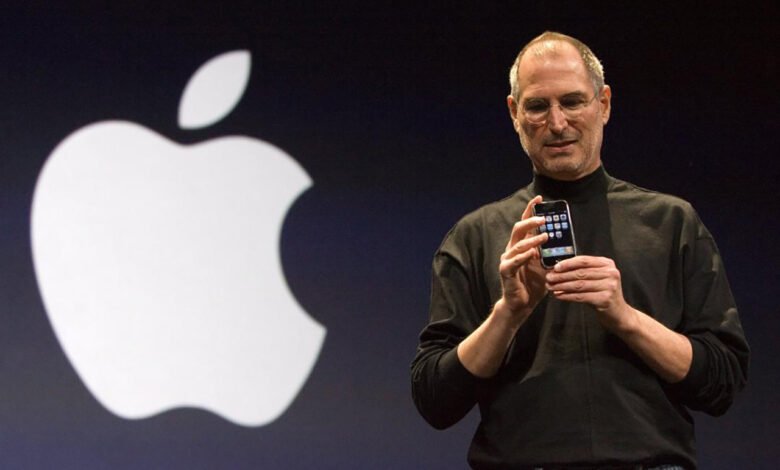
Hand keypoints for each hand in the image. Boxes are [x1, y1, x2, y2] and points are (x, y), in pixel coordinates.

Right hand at [496, 196, 548, 319]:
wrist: (522, 304)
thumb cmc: (533, 284)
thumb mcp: (546, 266)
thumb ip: (551, 253)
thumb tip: (565, 241)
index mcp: (521, 246)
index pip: (525, 224)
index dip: (530, 210)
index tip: (539, 198)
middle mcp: (512, 250)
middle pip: (518, 230)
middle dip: (531, 222)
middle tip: (544, 219)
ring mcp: (507, 260)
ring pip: (518, 244)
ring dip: (532, 240)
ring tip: (546, 236)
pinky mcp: (505, 271)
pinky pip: (513, 261)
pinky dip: (523, 256)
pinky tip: (532, 254)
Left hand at [544, 256, 635, 332]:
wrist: (619, 314)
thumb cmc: (603, 294)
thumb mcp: (596, 279)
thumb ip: (582, 272)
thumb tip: (558, 270)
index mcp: (607, 264)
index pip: (584, 261)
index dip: (568, 263)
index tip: (555, 267)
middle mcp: (610, 273)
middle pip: (580, 273)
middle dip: (562, 276)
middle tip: (548, 278)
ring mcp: (609, 286)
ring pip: (579, 285)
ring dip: (562, 286)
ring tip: (550, 287)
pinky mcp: (605, 299)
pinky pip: (581, 296)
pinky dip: (567, 296)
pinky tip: (558, 295)